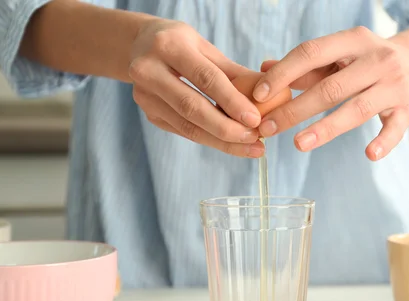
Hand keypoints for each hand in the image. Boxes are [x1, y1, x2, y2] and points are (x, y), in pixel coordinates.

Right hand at [129, 20, 264, 157]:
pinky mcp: (148, 113)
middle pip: (192, 107)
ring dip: (221, 141)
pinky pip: (183, 131)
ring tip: (250, 147)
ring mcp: (144, 95)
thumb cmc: (180, 44)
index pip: (205, 78)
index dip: (232, 101)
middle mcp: (150, 70)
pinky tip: (231, 144)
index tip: (255, 119)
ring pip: (187, 126)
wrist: (138, 46)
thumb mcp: (206, 48)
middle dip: (227, 128)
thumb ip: (234, 72)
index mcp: (169, 46)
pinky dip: (210, 140)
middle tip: (255, 140)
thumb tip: (270, 94)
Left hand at [253, 26, 408, 160]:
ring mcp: (395, 84)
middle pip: (330, 87)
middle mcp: (376, 59)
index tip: (259, 95)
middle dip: (295, 109)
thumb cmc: (369, 60)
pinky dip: (383, 142)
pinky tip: (369, 154)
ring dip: (326, 128)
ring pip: (357, 109)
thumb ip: (305, 65)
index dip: (284, 74)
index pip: (312, 53)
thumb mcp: (341, 54)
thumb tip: (263, 71)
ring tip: (298, 144)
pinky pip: (396, 128)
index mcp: (354, 41)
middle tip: (268, 129)